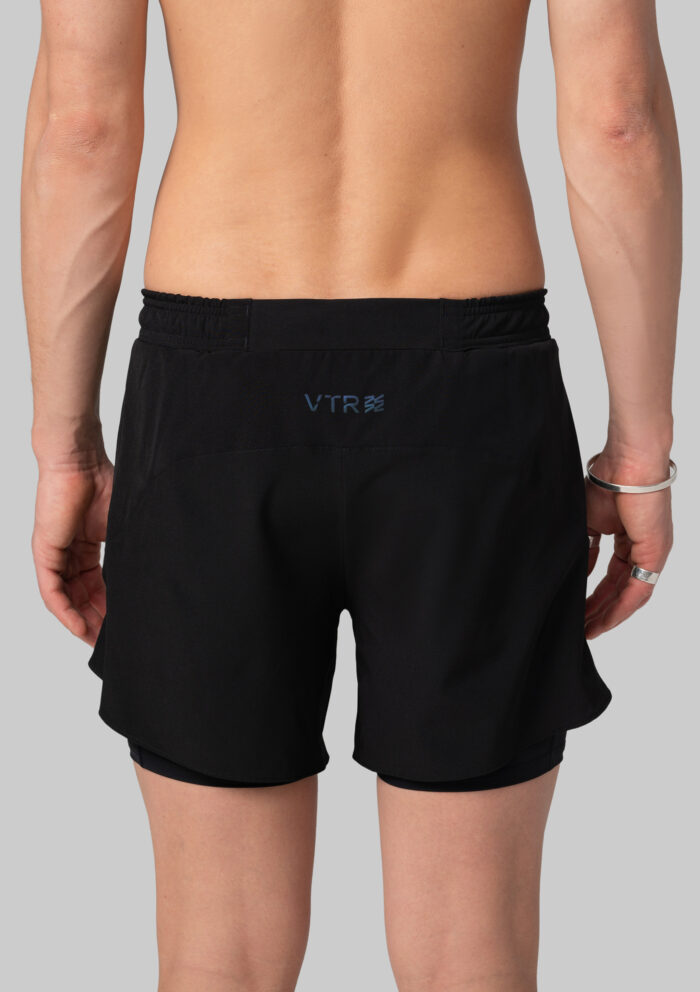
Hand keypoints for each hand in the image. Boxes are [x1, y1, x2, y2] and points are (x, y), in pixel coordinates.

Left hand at [32, 457, 113, 645]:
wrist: (81, 460)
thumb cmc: (104, 483)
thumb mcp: (122, 528)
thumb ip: (128, 552)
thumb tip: (150, 577)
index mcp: (86, 548)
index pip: (97, 587)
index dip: (110, 609)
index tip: (125, 627)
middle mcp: (67, 555)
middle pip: (80, 598)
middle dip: (97, 622)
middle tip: (114, 642)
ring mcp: (54, 555)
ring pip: (65, 600)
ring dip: (81, 622)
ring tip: (99, 641)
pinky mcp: (44, 552)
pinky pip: (52, 592)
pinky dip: (65, 612)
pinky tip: (80, 627)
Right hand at [584, 448, 672, 638]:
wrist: (628, 462)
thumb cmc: (608, 480)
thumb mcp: (589, 521)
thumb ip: (586, 547)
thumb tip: (580, 569)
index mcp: (629, 538)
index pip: (612, 575)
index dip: (595, 595)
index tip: (578, 611)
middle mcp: (644, 549)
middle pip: (621, 589)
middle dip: (600, 611)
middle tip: (581, 629)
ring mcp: (653, 552)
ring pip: (631, 594)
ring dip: (610, 614)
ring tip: (590, 631)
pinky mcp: (656, 553)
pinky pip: (639, 588)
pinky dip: (622, 607)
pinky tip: (605, 620)